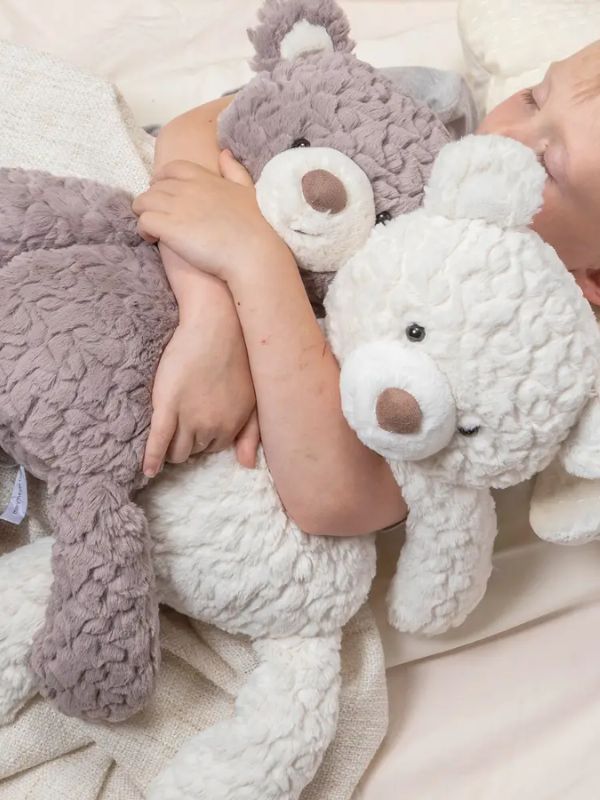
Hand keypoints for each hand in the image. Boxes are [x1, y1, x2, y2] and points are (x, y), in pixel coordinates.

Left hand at [132, 151, 279, 281]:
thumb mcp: (248, 190)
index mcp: (204, 177)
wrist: (253, 252)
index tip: (165, 194)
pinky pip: (143, 221)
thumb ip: (234, 170)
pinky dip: (144, 230)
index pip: (171, 169)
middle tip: (160, 217)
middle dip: (153, 201)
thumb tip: (223, 153)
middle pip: (154, 187)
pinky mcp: (169, 228)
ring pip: (143, 202)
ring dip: (145, 214)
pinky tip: (153, 239)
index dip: (162, 180)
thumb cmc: (256, 225)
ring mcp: (176, 207)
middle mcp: (187, 188)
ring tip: (153, 229)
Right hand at [143, 316, 259, 476]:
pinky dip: (151, 458)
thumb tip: (247, 464)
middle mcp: (212, 426)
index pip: (214, 448)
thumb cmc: (237, 356)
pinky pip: (158, 440)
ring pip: (177, 450)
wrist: (216, 325)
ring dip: (172, 448)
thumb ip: (251, 432)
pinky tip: (147, 471)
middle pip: (194, 451)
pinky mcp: (167, 405)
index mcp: (233, 424)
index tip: (198, 428)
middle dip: (188, 442)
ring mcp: (188, 417)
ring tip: (167, 439)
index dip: (204, 438)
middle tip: (182, 426)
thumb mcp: (252, 398)